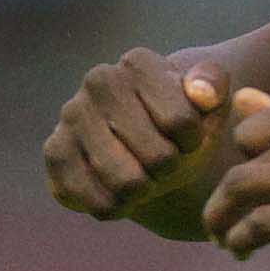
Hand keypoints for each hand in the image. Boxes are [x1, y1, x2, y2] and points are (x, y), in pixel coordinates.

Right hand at [45, 48, 235, 232]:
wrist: (141, 146)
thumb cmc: (179, 124)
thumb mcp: (211, 103)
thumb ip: (214, 87)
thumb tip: (201, 94)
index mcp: (139, 63)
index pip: (182, 123)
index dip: (194, 143)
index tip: (187, 137)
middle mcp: (98, 80)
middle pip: (158, 158)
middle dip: (169, 169)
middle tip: (164, 162)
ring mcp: (71, 115)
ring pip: (126, 183)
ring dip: (145, 191)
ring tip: (144, 177)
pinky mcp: (55, 151)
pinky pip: (95, 200)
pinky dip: (116, 207)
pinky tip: (120, 192)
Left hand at [200, 93, 269, 270]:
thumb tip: (241, 98)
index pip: (252, 129)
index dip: (243, 162)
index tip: (250, 190)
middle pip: (243, 162)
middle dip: (224, 198)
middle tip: (220, 222)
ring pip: (242, 190)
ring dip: (221, 219)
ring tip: (225, 240)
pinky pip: (261, 224)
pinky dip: (241, 239)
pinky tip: (244, 251)